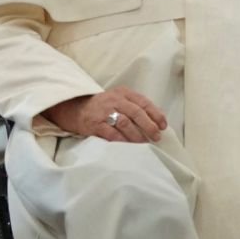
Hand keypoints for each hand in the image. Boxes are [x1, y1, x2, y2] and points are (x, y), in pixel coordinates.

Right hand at [42, 86, 166, 142]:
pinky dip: (121, 140)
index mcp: (124, 93)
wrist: (76, 108)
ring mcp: (104, 111)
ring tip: (144, 143)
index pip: (144, 102)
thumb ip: (135, 106)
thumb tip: (157, 119)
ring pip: (125, 123)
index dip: (156, 115)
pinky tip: (128, 145)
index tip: (163, 126)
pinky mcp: (95, 124)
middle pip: (136, 113)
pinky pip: (111, 133)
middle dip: (149, 126)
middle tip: (156, 137)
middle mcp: (115, 100)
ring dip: (136, 135)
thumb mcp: (119, 99)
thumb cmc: (103, 106)